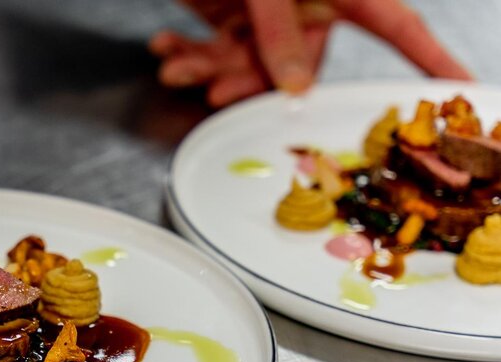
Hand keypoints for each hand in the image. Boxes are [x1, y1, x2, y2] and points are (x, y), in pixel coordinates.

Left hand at [150, 0, 472, 106]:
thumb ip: (278, 31)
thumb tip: (296, 85)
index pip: (398, 26)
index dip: (431, 58)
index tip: (458, 84)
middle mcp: (308, 7)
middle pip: (294, 70)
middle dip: (247, 84)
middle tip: (217, 90)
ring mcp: (266, 15)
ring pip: (246, 69)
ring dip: (207, 72)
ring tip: (178, 66)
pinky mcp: (230, 16)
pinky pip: (214, 51)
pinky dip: (186, 54)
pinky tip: (167, 48)